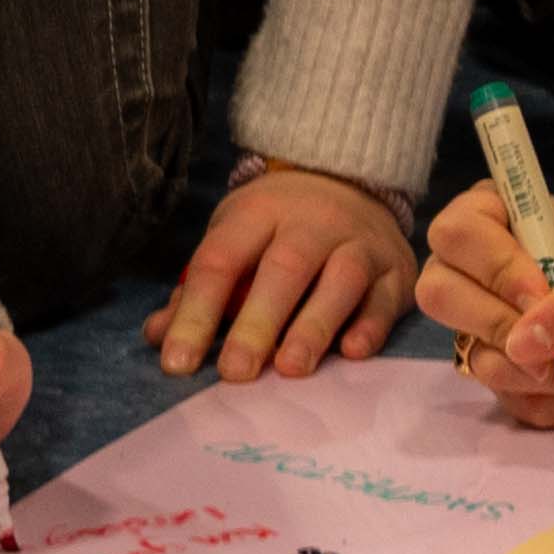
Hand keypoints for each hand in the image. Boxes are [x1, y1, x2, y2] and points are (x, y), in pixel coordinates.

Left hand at [157, 157, 415, 382]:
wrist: (352, 181)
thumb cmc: (279, 226)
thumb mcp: (234, 239)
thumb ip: (198, 291)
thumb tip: (157, 336)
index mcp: (258, 213)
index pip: (221, 261)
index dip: (196, 312)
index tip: (178, 363)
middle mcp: (313, 222)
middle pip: (285, 268)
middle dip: (258, 322)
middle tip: (236, 372)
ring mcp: (360, 243)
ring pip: (341, 280)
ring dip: (315, 326)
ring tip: (291, 369)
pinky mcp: (396, 268)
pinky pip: (386, 296)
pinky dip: (371, 325)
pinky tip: (352, 353)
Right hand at [417, 180, 553, 429]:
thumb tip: (523, 345)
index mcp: (501, 220)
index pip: (456, 234)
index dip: (494, 269)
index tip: (542, 291)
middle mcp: (480, 273)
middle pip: (440, 296)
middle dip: (507, 328)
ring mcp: (490, 329)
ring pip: (482, 361)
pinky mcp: (512, 378)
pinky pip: (518, 403)